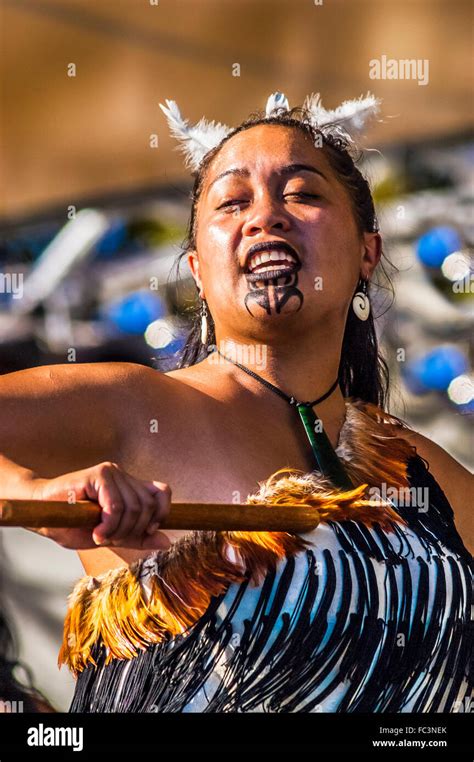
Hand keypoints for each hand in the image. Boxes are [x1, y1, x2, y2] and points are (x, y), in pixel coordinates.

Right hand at [31, 462, 171, 549]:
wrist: (40, 515)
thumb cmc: (72, 525)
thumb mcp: (111, 536)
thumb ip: (137, 537)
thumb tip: (166, 541)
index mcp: (129, 486)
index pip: (162, 492)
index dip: (160, 513)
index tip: (147, 531)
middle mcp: (122, 475)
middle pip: (147, 505)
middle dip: (132, 530)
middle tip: (111, 539)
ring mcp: (110, 472)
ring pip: (132, 507)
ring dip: (118, 531)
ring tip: (100, 535)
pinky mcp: (97, 474)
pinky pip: (115, 505)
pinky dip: (109, 525)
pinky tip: (96, 531)